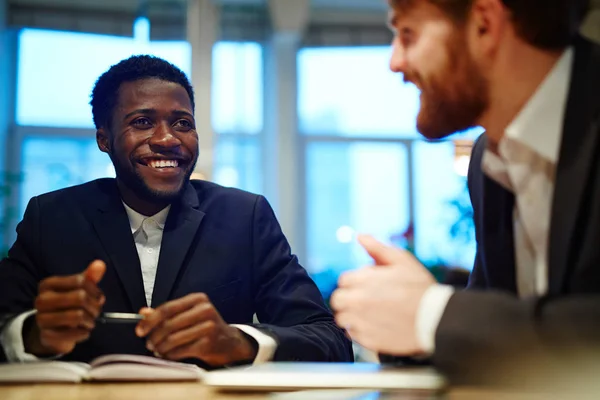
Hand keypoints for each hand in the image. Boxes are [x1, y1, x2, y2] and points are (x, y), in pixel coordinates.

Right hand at [26, 260, 105, 355]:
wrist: (53, 330)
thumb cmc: (69, 304)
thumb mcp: (79, 288)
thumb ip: (90, 276)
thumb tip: (100, 264)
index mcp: (48, 284)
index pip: (80, 281)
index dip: (95, 290)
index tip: (98, 297)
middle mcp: (41, 300)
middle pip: (80, 297)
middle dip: (95, 306)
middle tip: (96, 311)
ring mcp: (42, 318)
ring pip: (78, 316)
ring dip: (90, 321)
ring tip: (90, 321)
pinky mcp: (46, 336)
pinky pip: (73, 333)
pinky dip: (84, 333)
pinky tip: (83, 331)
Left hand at [135, 293, 256, 365]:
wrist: (229, 342)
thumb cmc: (206, 326)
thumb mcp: (188, 315)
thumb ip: (166, 313)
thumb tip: (143, 312)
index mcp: (198, 299)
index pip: (168, 308)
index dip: (150, 320)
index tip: (139, 330)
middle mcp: (205, 310)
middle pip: (169, 324)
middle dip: (154, 336)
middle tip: (149, 343)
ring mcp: (208, 327)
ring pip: (173, 339)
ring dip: (161, 347)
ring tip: (157, 350)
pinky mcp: (208, 343)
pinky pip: (181, 351)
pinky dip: (170, 355)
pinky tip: (168, 355)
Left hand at [330, 235, 435, 355]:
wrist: (436, 318)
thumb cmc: (420, 288)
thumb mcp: (402, 261)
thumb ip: (377, 248)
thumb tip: (360, 236)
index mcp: (363, 280)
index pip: (343, 281)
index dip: (355, 282)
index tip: (367, 286)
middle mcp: (358, 301)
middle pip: (337, 300)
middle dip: (348, 299)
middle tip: (365, 300)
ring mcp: (362, 322)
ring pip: (342, 319)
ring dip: (351, 316)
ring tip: (370, 314)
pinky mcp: (368, 341)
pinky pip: (353, 336)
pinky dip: (360, 332)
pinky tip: (376, 326)